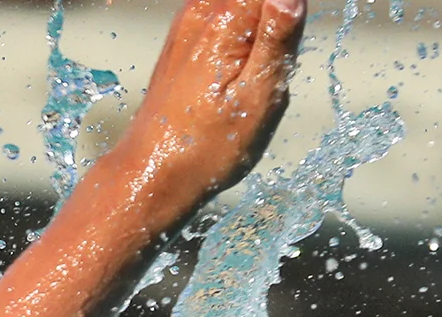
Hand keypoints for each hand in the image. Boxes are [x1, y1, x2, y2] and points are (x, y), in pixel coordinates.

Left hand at [100, 0, 306, 216]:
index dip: (288, 12)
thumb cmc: (206, 148)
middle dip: (275, 25)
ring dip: (259, 35)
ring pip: (242, 8)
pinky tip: (233, 80)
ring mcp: (187, 23)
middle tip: (273, 67)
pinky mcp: (183, 39)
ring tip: (250, 79)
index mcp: (224, 21)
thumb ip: (278, 38)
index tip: (285, 46)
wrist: (153, 174)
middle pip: (255, 0)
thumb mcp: (258, 98)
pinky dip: (240, 42)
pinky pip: (225, 22)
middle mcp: (201, 10)